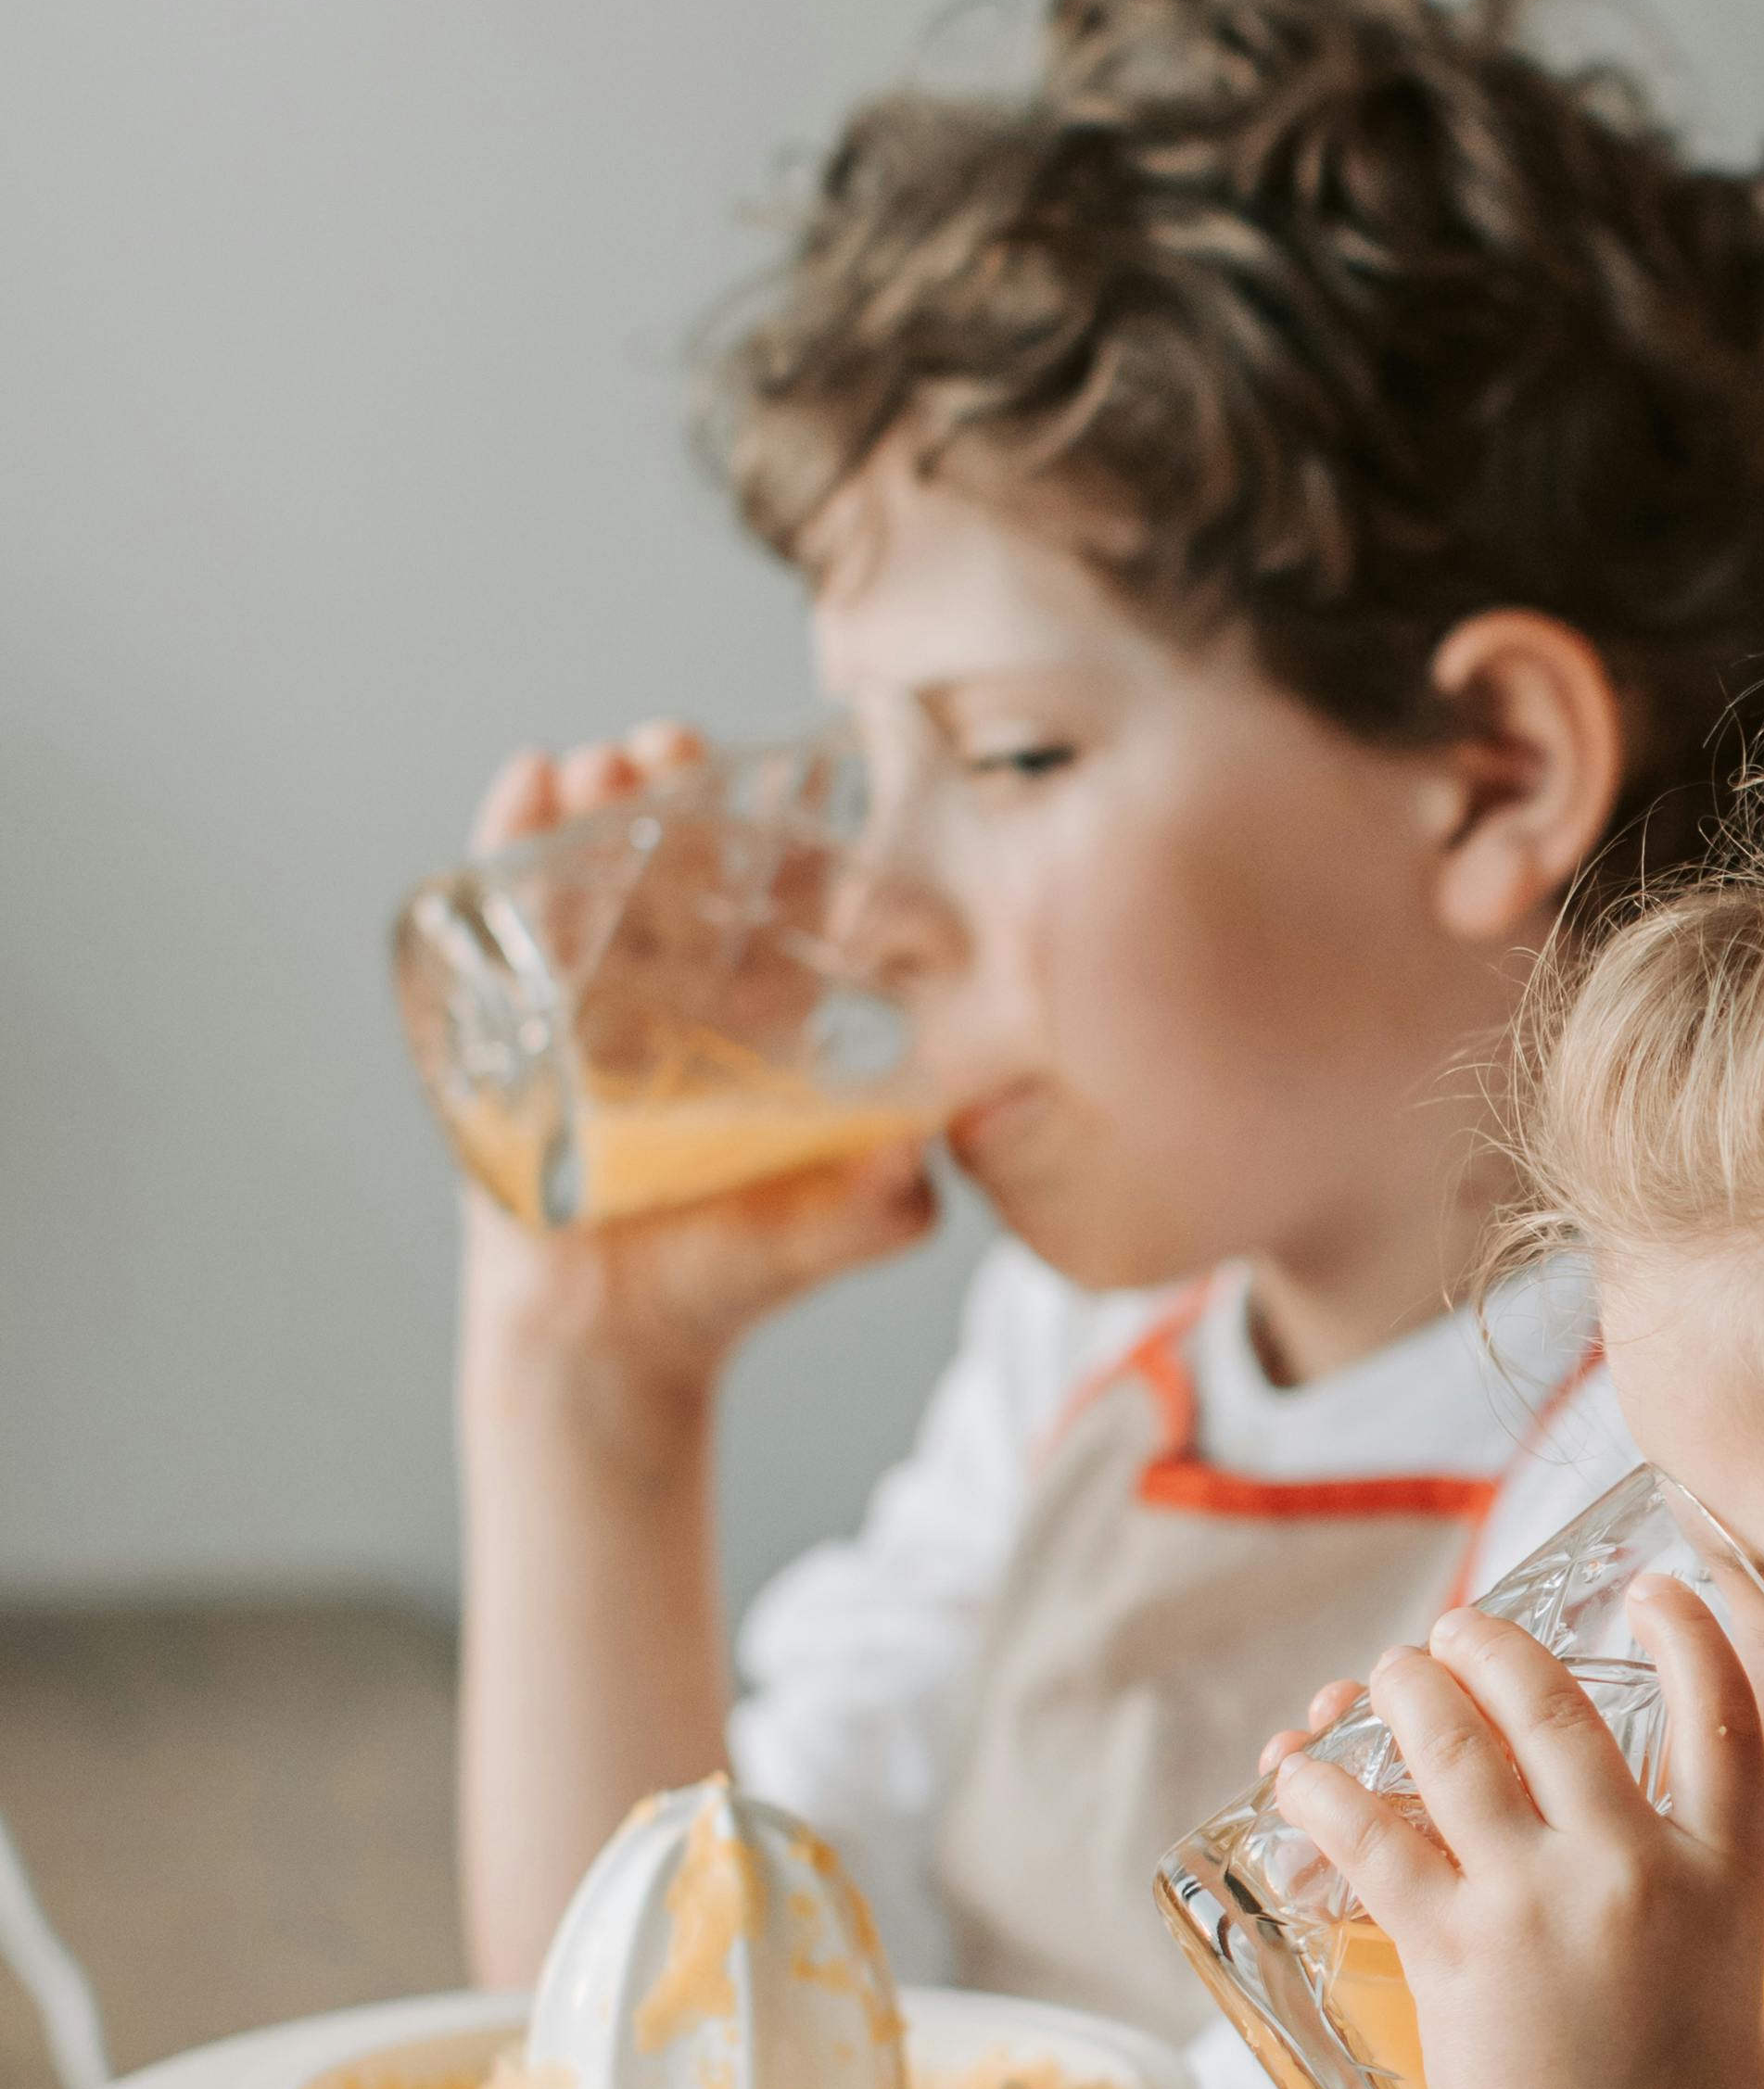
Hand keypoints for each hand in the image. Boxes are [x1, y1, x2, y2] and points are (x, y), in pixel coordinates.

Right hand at [457, 727, 934, 1431]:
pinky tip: (523, 782)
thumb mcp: (834, 1229)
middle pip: (675, 870)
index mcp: (761, 1019)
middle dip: (672, 798)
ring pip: (592, 880)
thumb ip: (889, 1197)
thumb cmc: (734, 1276)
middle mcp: (677, 996)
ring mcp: (588, 1004)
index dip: (780, 838)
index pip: (776, 905)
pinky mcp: (510, 1026)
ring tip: (597, 763)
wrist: (617, 1343)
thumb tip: (930, 1145)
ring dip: (592, 810)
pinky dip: (508, 845)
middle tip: (672, 745)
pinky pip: (508, 922)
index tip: (780, 776)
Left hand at [1263, 1583, 1763, 2088]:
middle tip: (1460, 1631)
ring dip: (1409, 1689)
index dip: (1687, 1633)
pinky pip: (1370, 1836)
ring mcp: (1536, 1899)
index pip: (1722, 1715)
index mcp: (1727, 1883)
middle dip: (1496, 1646)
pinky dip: (1324, 1790)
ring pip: (1455, 1745)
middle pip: (1556, 1705)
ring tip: (1386, 1673)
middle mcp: (1634, 1866)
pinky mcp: (1449, 1945)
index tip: (1651, 1589)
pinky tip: (1298, 1770)